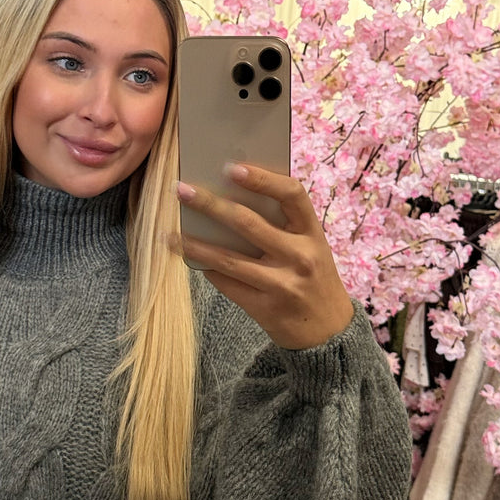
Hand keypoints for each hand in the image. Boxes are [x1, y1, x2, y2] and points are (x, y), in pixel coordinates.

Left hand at [174, 166, 355, 349]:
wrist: (329, 331)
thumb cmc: (313, 278)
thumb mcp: (311, 247)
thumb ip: (282, 226)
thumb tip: (230, 196)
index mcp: (313, 233)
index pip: (292, 194)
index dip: (262, 178)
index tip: (231, 168)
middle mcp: (300, 256)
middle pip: (248, 223)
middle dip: (210, 204)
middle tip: (182, 190)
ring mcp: (282, 284)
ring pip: (229, 259)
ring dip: (195, 244)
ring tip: (170, 233)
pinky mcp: (265, 308)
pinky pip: (227, 284)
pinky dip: (206, 269)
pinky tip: (188, 258)